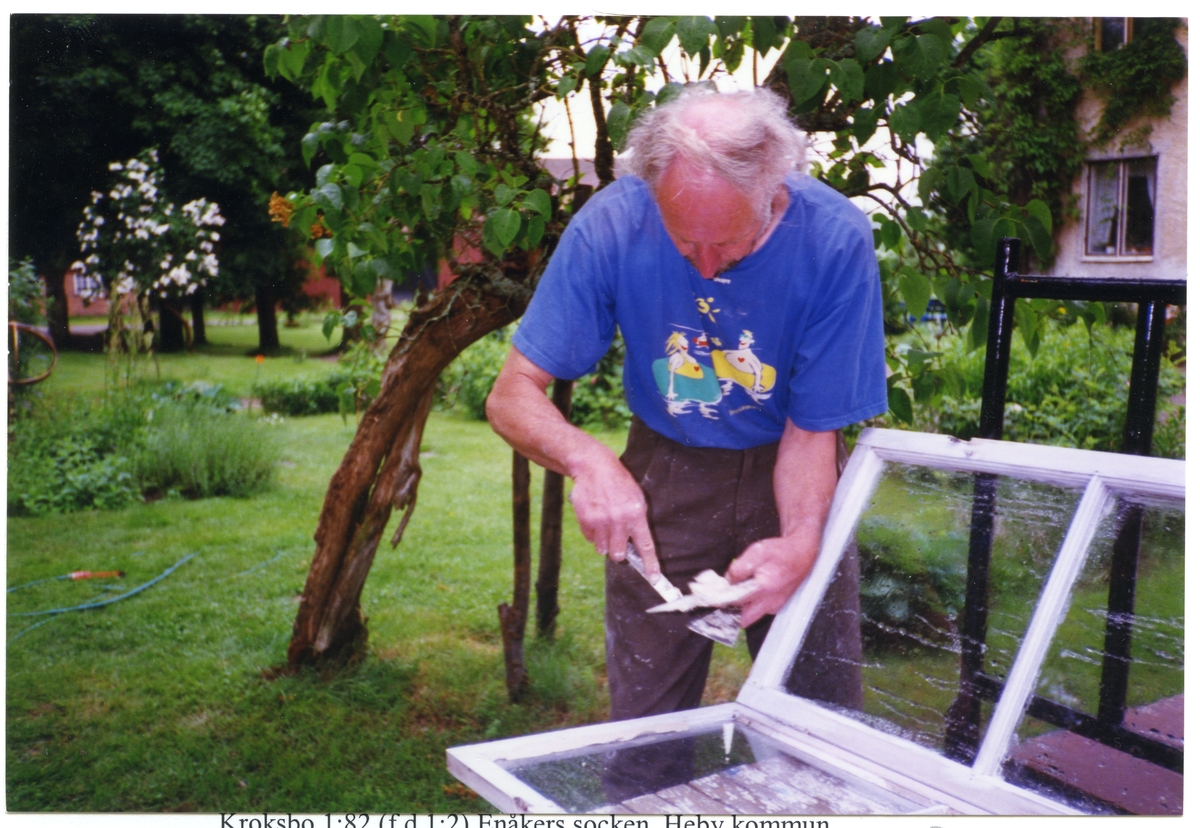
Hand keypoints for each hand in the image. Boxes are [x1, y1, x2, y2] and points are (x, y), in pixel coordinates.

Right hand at [567, 452, 659, 578]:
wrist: (595, 468)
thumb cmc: (619, 484)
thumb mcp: (636, 498)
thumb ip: (637, 521)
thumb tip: (637, 545)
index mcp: (636, 515)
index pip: (645, 546)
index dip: (650, 564)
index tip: (654, 578)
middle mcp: (619, 521)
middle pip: (618, 555)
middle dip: (617, 551)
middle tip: (616, 539)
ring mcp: (601, 522)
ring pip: (602, 549)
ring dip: (604, 542)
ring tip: (605, 524)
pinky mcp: (586, 520)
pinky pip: (589, 538)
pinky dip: (592, 533)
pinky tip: (595, 516)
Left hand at [726, 534, 818, 626]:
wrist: (802, 553)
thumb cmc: (780, 551)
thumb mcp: (757, 551)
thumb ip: (740, 568)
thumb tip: (727, 581)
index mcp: (764, 587)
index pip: (736, 601)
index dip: (720, 600)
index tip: (709, 599)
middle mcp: (771, 601)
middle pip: (743, 620)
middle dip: (729, 614)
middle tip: (719, 602)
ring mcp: (775, 606)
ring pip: (751, 617)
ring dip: (739, 610)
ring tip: (731, 595)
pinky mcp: (777, 606)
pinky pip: (759, 611)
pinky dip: (750, 606)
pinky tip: (746, 593)